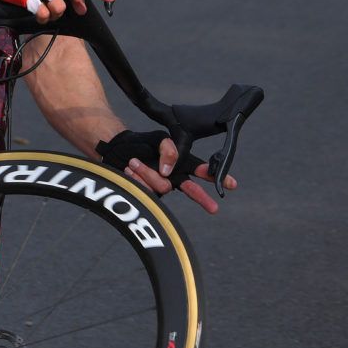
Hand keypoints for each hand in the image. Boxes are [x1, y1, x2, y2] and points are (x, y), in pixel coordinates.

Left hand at [97, 130, 238, 213]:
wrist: (116, 150)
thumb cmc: (140, 144)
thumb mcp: (158, 139)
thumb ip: (168, 149)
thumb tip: (169, 171)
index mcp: (180, 163)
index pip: (201, 170)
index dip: (216, 177)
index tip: (231, 183)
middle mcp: (173, 177)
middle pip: (192, 190)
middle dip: (202, 198)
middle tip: (214, 208)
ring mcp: (161, 186)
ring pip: (163, 186)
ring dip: (147, 173)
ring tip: (134, 162)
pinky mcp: (148, 194)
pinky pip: (147, 191)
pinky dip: (137, 178)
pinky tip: (129, 170)